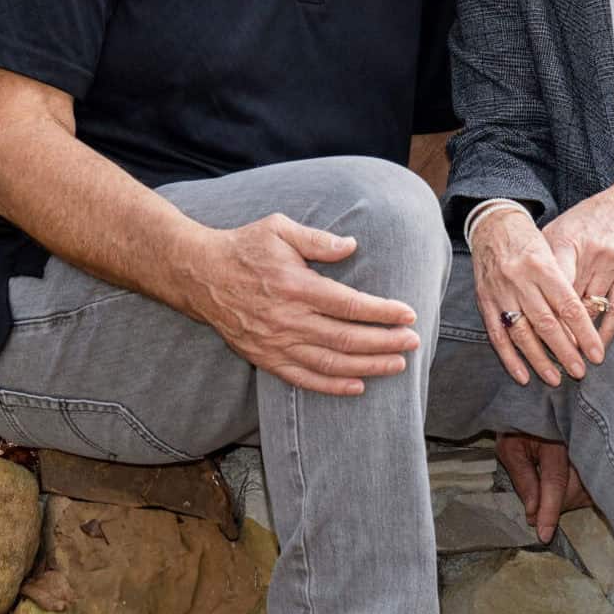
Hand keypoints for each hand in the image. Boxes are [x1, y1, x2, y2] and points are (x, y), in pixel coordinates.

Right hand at [194, 216, 420, 396]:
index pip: (350, 305)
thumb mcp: (280, 228)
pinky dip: (332, 385)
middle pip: (347, 339)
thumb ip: (317, 239)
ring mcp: (276, 343)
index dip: (382, 312)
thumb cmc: (245, 247)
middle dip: (385, 342)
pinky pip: (303, 378)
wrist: (201, 275)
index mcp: (296, 286)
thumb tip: (351, 246)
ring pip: (330, 362)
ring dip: (367, 366)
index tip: (408, 313)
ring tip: (396, 365)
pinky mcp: (265, 358)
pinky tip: (357, 385)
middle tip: (413, 341)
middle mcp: (288, 319)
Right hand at [469, 208, 604, 385]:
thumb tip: (583, 323)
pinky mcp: (484, 302)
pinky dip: (509, 358)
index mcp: (542, 265)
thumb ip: (564, 283)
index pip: (568, 306)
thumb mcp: (551, 251)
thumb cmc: (528, 239)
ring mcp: (500, 292)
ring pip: (522, 333)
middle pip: (546, 323)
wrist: (492, 225)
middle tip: (580, 371)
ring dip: (539, 360)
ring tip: (555, 378)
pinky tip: (523, 375)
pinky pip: (497, 335)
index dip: (584, 333)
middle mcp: (520, 280)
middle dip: (565, 352)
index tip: (596, 354)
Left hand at [496, 433, 591, 543]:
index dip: (550, 510)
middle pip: (574, 489)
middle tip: (535, 514)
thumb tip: (533, 513)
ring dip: (566, 503)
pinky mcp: (595, 456)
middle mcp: (578, 443)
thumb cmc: (519, 428)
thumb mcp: (510, 449)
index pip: (555, 480)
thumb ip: (523, 479)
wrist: (535, 408)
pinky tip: (562, 493)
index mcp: (553, 439)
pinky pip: (592, 488)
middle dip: (555, 508)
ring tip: (547, 500)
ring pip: (586, 491)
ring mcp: (589, 449)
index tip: (544, 535)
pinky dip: (577, 497)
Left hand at [543, 180, 613, 348]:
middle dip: (559, 331)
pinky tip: (599, 346)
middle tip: (548, 357)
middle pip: (569, 301)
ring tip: (571, 358)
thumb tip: (521, 284)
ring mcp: (611, 263)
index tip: (530, 335)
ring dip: (581, 336)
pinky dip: (607, 330)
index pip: (549, 284)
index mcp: (565, 241)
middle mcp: (589, 253)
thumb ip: (542, 254)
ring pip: (593, 308)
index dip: (541, 311)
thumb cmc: (589, 216)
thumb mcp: (560, 227)